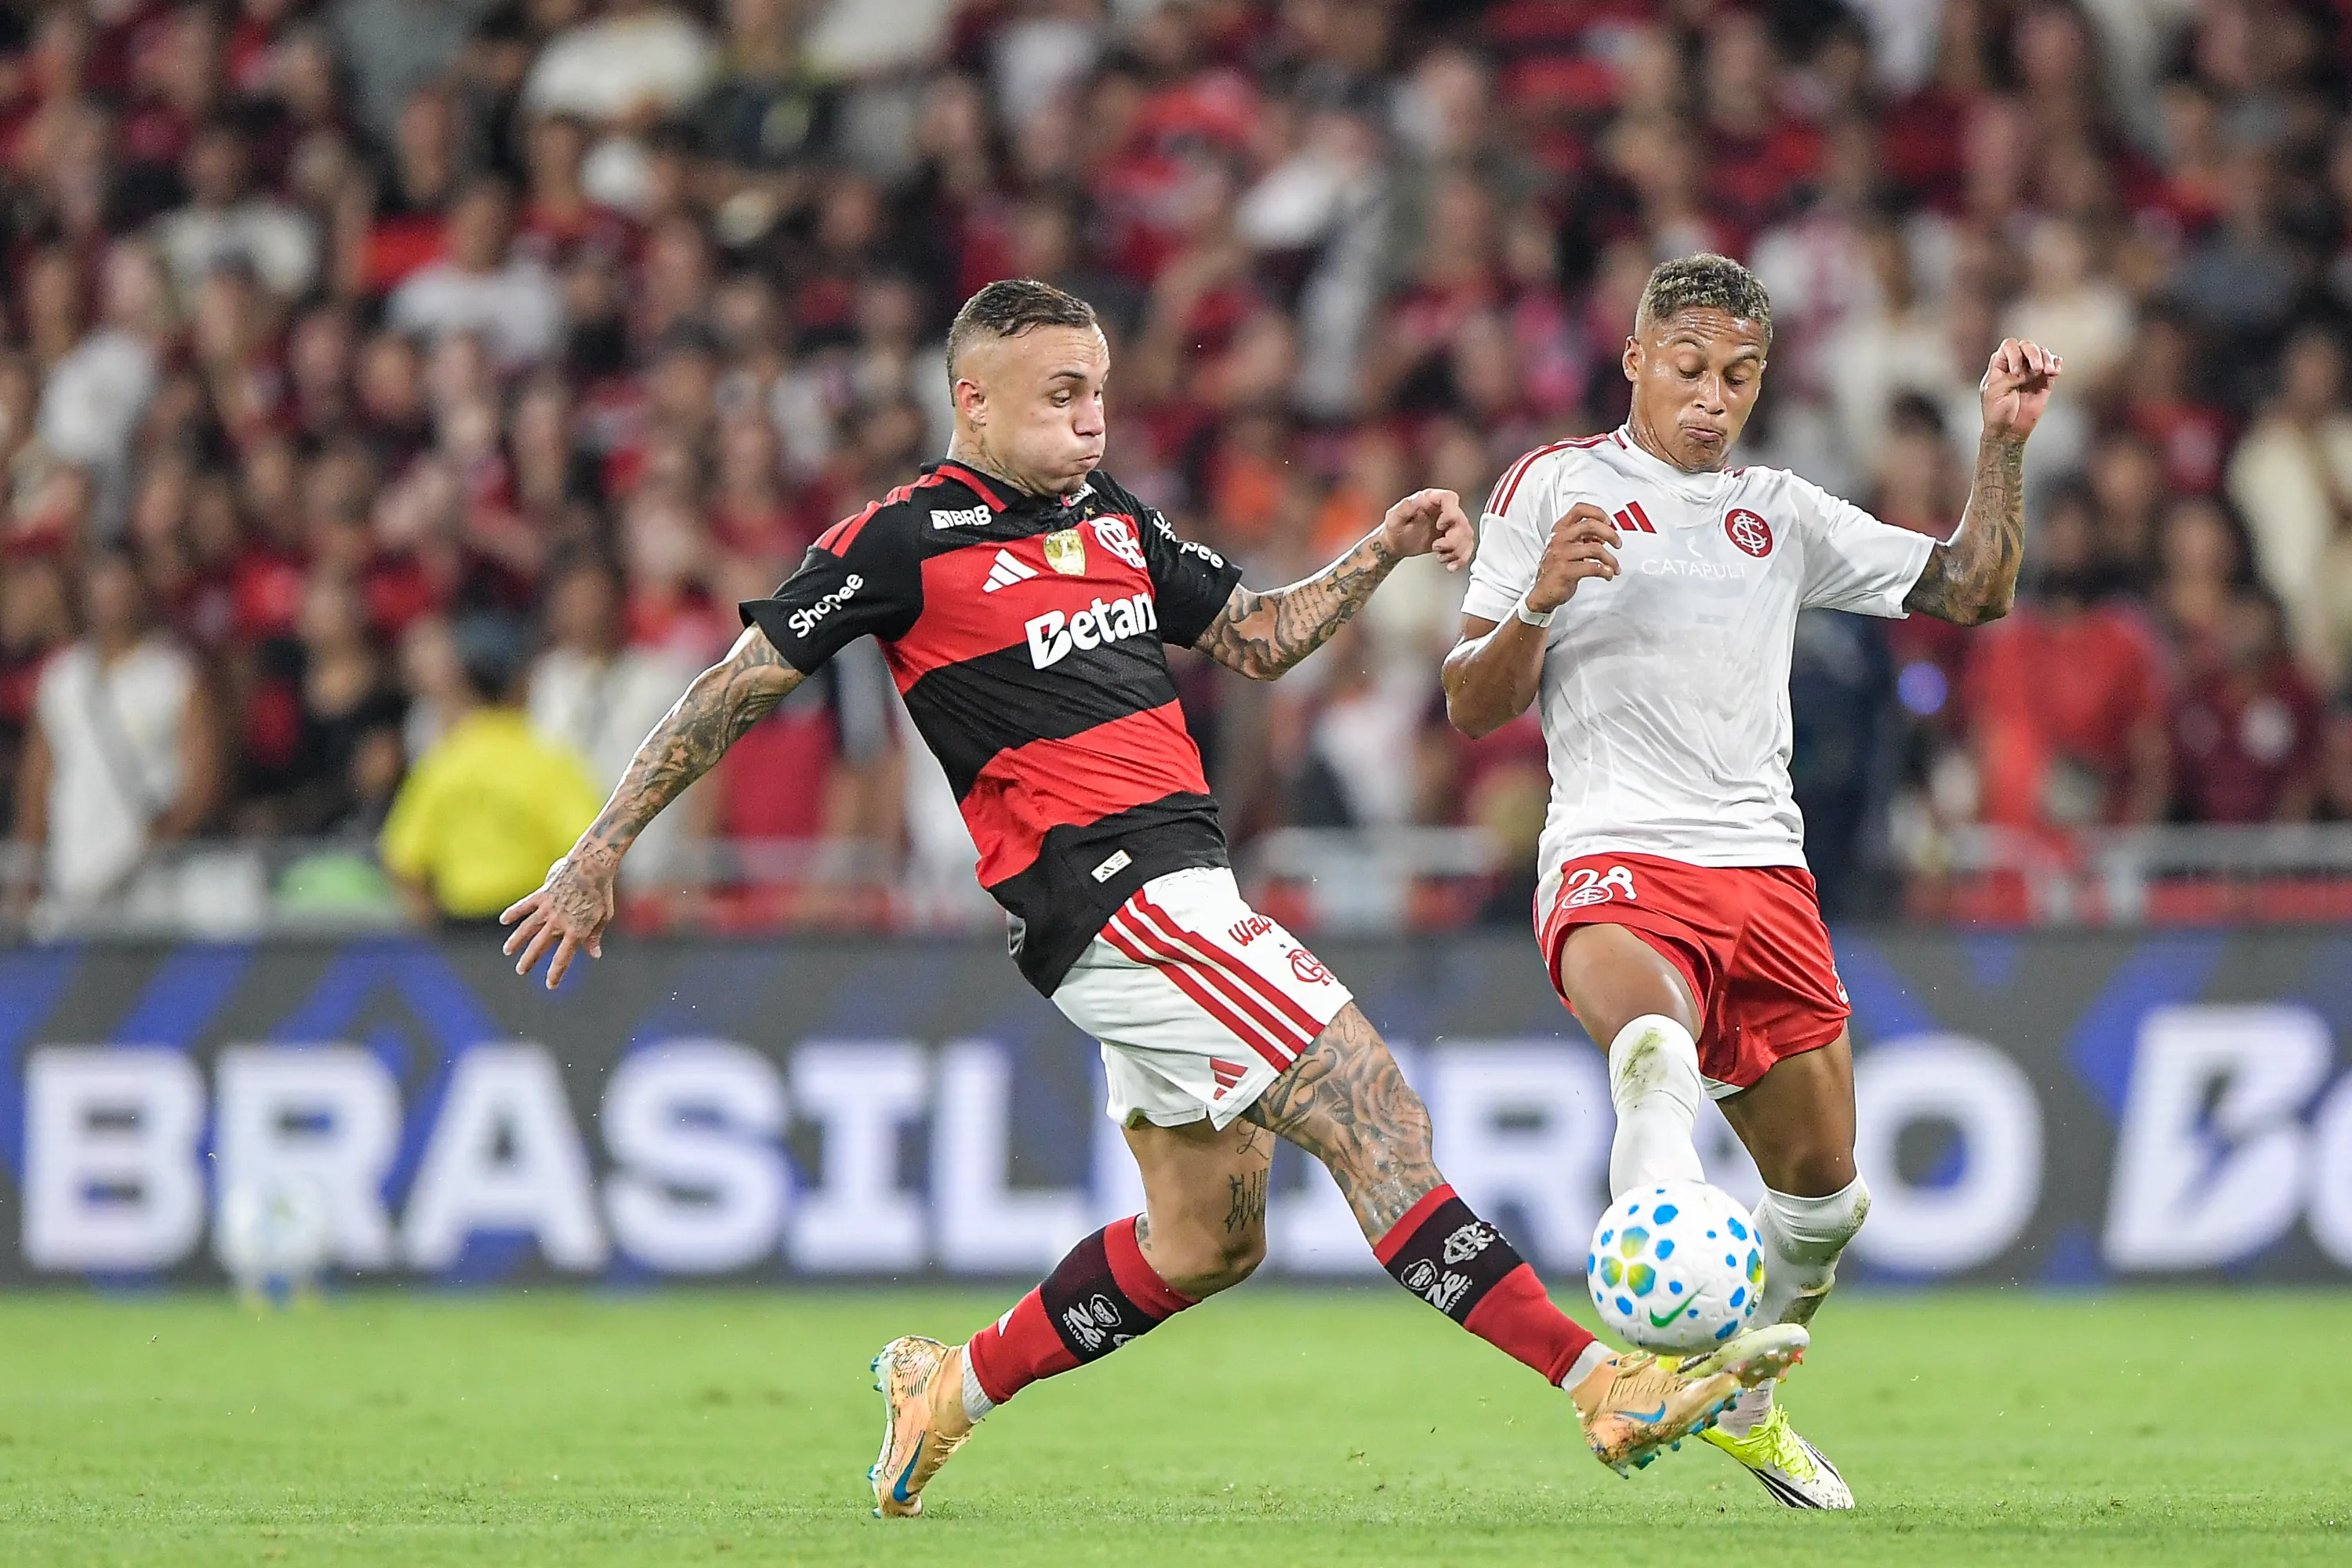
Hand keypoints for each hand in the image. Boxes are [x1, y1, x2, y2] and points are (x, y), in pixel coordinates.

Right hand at [501, 844, 618, 989]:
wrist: (592, 865)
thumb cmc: (601, 892)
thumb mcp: (603, 917)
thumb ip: (594, 936)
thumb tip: (594, 955)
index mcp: (576, 931)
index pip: (563, 958)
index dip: (555, 974)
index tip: (550, 985)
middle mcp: (559, 922)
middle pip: (540, 946)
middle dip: (529, 960)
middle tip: (521, 971)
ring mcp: (548, 908)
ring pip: (527, 928)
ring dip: (516, 941)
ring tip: (508, 952)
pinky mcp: (542, 895)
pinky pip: (524, 906)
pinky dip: (513, 913)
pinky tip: (504, 920)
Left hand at [1378, 488, 1475, 570]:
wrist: (1396, 544)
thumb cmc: (1394, 529)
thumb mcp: (1394, 518)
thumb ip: (1405, 507)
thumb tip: (1419, 498)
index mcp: (1431, 500)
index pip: (1449, 498)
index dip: (1450, 513)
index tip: (1440, 526)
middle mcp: (1443, 510)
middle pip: (1461, 521)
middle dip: (1452, 540)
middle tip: (1436, 547)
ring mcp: (1450, 524)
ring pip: (1467, 536)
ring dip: (1456, 551)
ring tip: (1440, 556)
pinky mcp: (1454, 538)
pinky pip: (1466, 547)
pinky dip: (1461, 558)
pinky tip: (1450, 565)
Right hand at [1528, 503, 1620, 612]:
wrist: (1542, 593)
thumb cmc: (1556, 569)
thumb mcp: (1567, 547)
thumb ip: (1583, 538)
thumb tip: (1604, 535)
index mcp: (1559, 530)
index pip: (1579, 510)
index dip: (1597, 512)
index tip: (1608, 521)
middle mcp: (1559, 539)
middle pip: (1590, 525)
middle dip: (1610, 533)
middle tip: (1618, 543)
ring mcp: (1560, 554)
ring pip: (1595, 549)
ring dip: (1610, 559)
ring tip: (1614, 567)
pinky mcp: (1564, 571)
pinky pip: (1593, 568)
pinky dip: (1605, 571)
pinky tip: (1607, 574)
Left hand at [1980, 338, 2062, 442]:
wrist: (2008, 430)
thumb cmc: (1996, 412)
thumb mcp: (1996, 393)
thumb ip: (2011, 377)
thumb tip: (2032, 369)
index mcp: (2000, 364)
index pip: (2009, 346)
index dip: (2014, 354)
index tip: (2015, 372)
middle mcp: (2016, 363)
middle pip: (2027, 345)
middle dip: (2033, 353)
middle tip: (2037, 368)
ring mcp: (2031, 371)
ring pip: (2042, 353)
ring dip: (2047, 358)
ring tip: (2048, 371)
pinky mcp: (2044, 380)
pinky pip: (2054, 365)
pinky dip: (2056, 364)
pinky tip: (2055, 370)